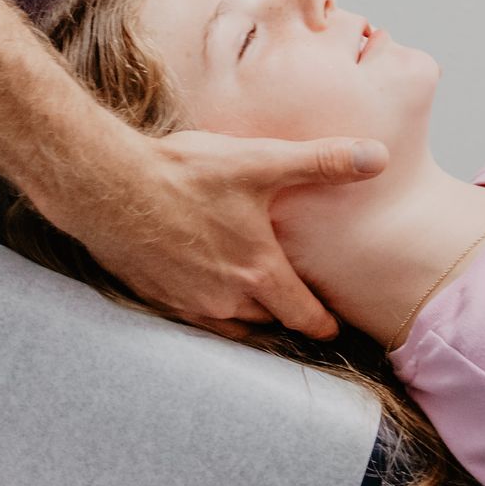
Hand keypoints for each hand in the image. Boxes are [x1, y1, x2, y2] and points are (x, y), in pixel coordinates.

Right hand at [45, 122, 387, 339]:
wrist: (107, 188)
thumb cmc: (184, 174)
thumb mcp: (260, 162)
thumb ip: (321, 162)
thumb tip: (376, 158)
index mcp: (258, 274)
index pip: (303, 316)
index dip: (323, 323)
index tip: (334, 327)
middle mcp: (226, 300)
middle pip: (267, 320)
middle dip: (283, 314)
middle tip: (295, 306)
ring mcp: (187, 304)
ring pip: (229, 322)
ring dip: (244, 313)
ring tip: (253, 297)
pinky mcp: (155, 298)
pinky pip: (192, 315)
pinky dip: (206, 306)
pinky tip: (204, 283)